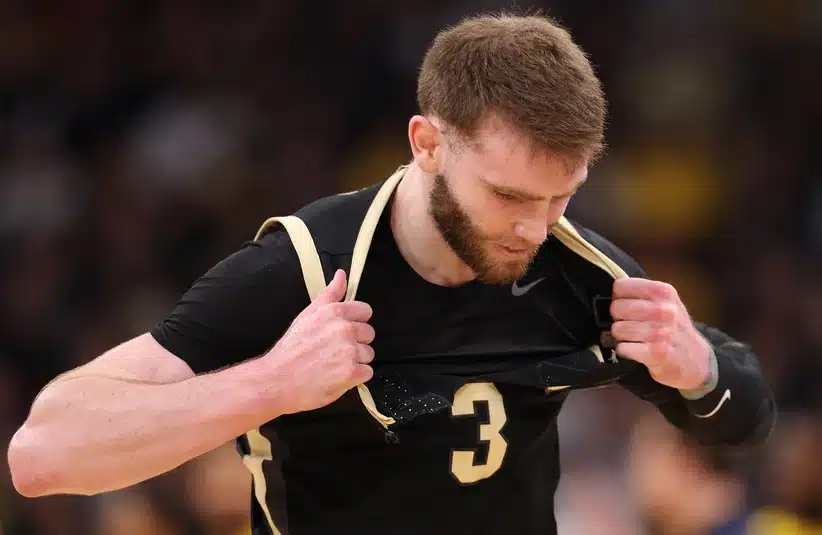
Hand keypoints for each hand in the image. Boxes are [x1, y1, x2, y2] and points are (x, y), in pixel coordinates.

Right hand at [265, 269, 375, 414]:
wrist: (277, 380)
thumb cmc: (291, 349)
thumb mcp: (308, 315)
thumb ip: (330, 294)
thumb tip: (342, 274)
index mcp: (334, 312)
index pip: (365, 311)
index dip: (355, 323)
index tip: (342, 332)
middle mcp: (344, 329)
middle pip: (369, 333)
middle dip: (356, 343)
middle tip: (334, 351)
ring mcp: (349, 351)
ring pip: (368, 354)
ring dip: (356, 361)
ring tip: (333, 365)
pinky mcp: (351, 372)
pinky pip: (367, 372)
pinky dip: (355, 377)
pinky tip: (338, 376)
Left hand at [610, 278, 711, 390]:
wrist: (696, 359)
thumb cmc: (673, 327)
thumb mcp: (665, 301)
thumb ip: (641, 293)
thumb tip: (611, 292)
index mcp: (663, 291)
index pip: (619, 287)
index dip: (618, 298)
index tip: (627, 306)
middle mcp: (664, 310)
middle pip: (616, 308)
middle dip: (618, 318)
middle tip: (631, 324)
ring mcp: (660, 332)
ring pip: (617, 329)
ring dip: (621, 337)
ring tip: (635, 338)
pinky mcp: (656, 353)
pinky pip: (622, 348)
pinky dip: (625, 351)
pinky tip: (636, 350)